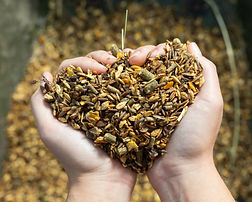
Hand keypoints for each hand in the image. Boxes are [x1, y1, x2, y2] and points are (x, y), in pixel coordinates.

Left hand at [31, 51, 135, 201]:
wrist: (105, 178)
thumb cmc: (75, 157)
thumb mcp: (50, 131)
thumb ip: (41, 104)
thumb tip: (46, 75)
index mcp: (69, 100)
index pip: (72, 70)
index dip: (83, 63)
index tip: (99, 69)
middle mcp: (88, 98)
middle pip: (92, 68)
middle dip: (101, 59)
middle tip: (113, 63)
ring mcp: (108, 103)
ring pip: (110, 75)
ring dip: (118, 65)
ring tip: (128, 63)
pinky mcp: (124, 110)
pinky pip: (126, 89)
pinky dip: (131, 77)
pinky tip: (137, 73)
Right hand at [128, 43, 233, 201]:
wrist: (178, 170)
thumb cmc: (197, 138)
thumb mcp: (211, 102)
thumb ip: (206, 71)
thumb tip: (190, 45)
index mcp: (181, 86)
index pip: (167, 58)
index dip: (156, 50)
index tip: (148, 55)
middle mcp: (164, 92)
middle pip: (149, 65)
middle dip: (138, 56)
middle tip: (130, 59)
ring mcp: (148, 104)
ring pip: (135, 78)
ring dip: (126, 69)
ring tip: (117, 66)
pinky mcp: (136, 115)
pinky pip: (126, 97)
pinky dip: (119, 87)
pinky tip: (112, 81)